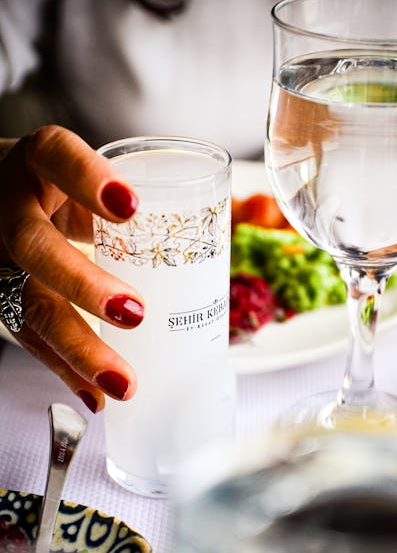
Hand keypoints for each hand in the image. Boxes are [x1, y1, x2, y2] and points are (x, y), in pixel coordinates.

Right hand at [0, 125, 144, 412]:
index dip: (88, 179)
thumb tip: (218, 221)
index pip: (56, 157)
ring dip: (78, 349)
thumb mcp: (85, 178)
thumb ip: (127, 198)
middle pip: (35, 247)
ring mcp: (0, 260)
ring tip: (123, 382)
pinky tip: (96, 396)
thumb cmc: (59, 191)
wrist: (3, 201)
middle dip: (83, 285)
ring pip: (30, 306)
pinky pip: (31, 340)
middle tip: (133, 313)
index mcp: (38, 164)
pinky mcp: (2, 299)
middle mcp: (10, 210)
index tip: (130, 205)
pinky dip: (67, 372)